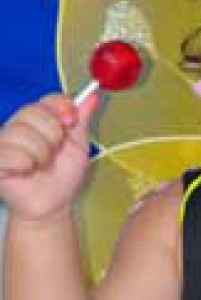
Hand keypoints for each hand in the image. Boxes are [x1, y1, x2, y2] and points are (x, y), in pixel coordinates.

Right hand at [0, 92, 99, 222]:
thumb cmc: (63, 174)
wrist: (53, 202)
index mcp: (39, 119)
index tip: (70, 122)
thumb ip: (82, 119)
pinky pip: (8, 153)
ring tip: (41, 165)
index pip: (47, 99)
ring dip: (40, 155)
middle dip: (53, 137)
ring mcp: (3, 141)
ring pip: (22, 133)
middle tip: (54, 153)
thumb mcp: (78, 144)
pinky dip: (25, 164)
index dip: (61, 107)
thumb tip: (93, 96)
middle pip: (34, 112)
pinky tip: (26, 171)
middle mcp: (18, 125)